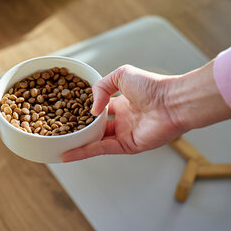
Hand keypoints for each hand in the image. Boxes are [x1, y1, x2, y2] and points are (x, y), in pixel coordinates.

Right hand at [61, 65, 185, 161]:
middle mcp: (123, 120)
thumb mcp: (121, 75)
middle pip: (95, 128)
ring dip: (77, 144)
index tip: (67, 113)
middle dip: (79, 131)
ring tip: (58, 146)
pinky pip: (102, 149)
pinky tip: (68, 154)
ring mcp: (125, 134)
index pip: (99, 110)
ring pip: (95, 141)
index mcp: (122, 103)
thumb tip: (92, 110)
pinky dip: (84, 152)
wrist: (172, 101)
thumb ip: (101, 87)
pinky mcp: (128, 146)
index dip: (84, 111)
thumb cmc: (152, 85)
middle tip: (59, 133)